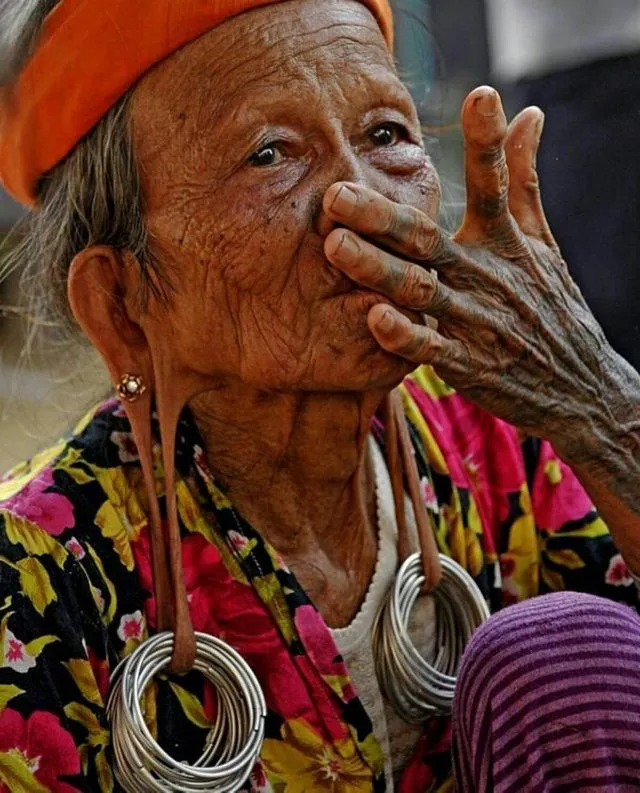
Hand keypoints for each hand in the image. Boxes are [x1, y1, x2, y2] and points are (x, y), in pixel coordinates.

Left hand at [322, 86, 614, 458]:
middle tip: (335, 195)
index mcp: (502, 242)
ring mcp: (478, 323)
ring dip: (379, 271)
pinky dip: (406, 336)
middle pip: (429, 240)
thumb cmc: (552, 306)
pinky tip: (374, 318)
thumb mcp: (541, 242)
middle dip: (382, 216)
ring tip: (336, 247)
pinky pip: (432, 350)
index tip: (482, 95)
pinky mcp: (472, 366)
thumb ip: (522, 180)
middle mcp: (486, 276)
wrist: (581, 385)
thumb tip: (529, 113)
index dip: (488, 143)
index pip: (494, 185)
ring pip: (421, 292)